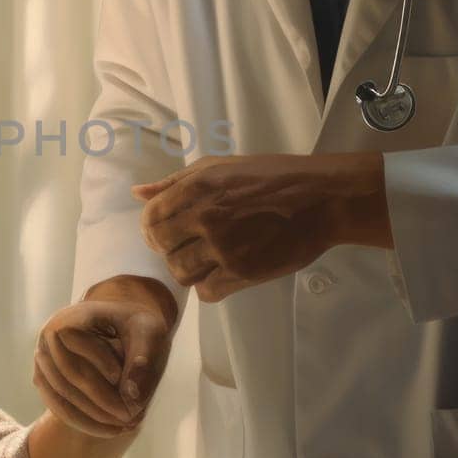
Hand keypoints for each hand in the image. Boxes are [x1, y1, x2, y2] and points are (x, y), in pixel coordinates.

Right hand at [34, 299, 173, 438]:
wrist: (121, 326)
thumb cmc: (136, 327)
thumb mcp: (149, 332)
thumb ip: (143, 359)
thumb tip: (131, 397)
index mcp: (71, 317)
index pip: (77, 343)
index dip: (102, 364)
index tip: (130, 384)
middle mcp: (49, 336)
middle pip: (68, 375)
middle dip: (100, 401)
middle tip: (132, 419)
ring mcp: (42, 358)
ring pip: (61, 394)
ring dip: (91, 416)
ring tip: (123, 429)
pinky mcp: (44, 378)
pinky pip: (57, 404)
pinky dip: (81, 421)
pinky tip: (108, 431)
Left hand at [132, 152, 383, 302]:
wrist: (320, 200)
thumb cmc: (271, 178)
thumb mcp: (219, 166)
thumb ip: (175, 182)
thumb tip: (137, 193)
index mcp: (198, 188)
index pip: (150, 218)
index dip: (151, 229)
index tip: (164, 232)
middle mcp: (206, 218)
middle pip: (163, 247)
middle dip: (169, 248)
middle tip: (187, 246)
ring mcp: (225, 247)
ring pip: (181, 273)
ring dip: (188, 269)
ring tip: (205, 260)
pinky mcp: (243, 272)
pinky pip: (207, 291)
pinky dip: (209, 286)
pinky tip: (221, 273)